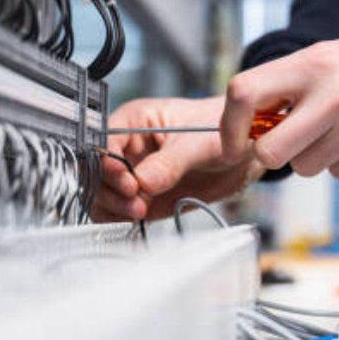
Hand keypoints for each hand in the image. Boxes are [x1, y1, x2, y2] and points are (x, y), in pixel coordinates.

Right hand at [92, 96, 261, 220]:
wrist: (243, 153)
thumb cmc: (221, 131)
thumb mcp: (198, 144)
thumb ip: (169, 163)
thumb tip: (143, 181)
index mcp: (135, 122)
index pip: (103, 141)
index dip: (108, 164)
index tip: (127, 181)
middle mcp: (128, 148)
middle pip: (95, 172)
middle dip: (110, 189)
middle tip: (136, 201)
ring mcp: (132, 173)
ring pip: (102, 194)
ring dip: (115, 206)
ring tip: (139, 210)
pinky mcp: (141, 197)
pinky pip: (117, 211)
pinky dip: (120, 218)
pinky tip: (137, 217)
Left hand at [219, 20, 338, 178]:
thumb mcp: (325, 57)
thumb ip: (285, 86)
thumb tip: (243, 127)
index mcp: (314, 63)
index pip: (245, 94)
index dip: (229, 126)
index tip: (232, 142)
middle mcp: (337, 95)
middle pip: (270, 152)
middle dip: (273, 152)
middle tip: (289, 139)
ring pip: (304, 168)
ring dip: (314, 155)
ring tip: (338, 127)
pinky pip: (338, 174)